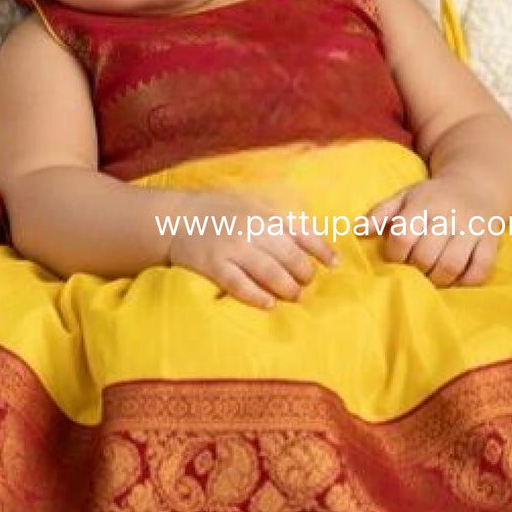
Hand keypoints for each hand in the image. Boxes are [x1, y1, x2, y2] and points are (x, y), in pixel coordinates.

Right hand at [166, 189, 337, 309]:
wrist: (177, 217)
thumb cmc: (220, 212)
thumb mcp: (253, 206)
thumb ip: (279, 221)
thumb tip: (312, 241)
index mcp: (265, 214)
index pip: (303, 232)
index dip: (323, 250)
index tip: (334, 265)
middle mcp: (253, 230)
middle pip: (290, 257)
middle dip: (304, 274)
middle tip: (305, 284)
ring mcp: (233, 248)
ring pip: (271, 273)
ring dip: (287, 288)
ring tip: (293, 296)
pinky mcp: (214, 265)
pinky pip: (240, 286)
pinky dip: (257, 297)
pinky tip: (269, 304)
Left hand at [365, 177, 498, 287]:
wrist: (479, 184)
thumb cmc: (434, 196)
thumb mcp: (406, 196)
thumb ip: (381, 213)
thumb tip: (358, 231)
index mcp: (424, 203)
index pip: (402, 237)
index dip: (394, 255)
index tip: (396, 257)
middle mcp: (450, 215)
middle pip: (426, 255)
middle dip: (415, 269)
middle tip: (415, 269)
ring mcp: (473, 228)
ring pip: (452, 265)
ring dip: (438, 279)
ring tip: (432, 276)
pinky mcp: (492, 240)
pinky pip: (481, 269)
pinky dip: (466, 280)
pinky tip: (456, 277)